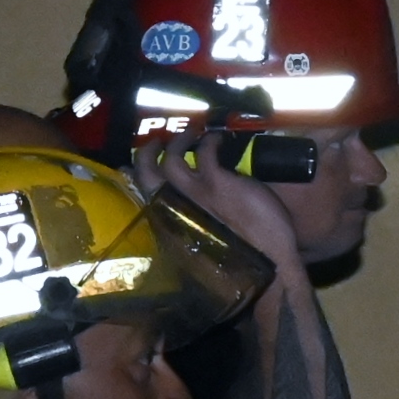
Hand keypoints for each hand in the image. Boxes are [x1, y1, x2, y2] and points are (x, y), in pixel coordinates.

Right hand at [135, 126, 305, 274]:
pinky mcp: (218, 183)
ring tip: (190, 134)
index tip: (129, 166)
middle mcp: (176, 209)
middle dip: (147, 153)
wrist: (269, 264)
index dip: (132, 178)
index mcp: (172, 225)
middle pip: (146, 175)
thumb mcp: (208, 245)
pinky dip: (209, 141)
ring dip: (179, 141)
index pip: (144, 199)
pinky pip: (206, 151)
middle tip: (157, 141)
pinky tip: (217, 140)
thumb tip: (189, 211)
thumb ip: (194, 226)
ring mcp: (196, 195)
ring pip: (172, 159)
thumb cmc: (242, 262)